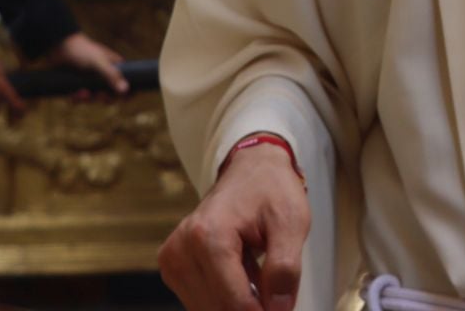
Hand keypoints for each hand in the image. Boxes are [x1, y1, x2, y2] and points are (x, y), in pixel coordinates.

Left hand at [46, 31, 128, 94]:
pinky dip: (77, 98)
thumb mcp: (98, 62)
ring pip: (93, 97)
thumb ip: (112, 75)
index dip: (126, 92)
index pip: (125, 81)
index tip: (124, 99)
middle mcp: (102, 74)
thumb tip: (125, 90)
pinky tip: (74, 94)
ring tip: (82, 93)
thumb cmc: (81, 50)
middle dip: (105, 98)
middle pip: (110, 93)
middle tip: (101, 97)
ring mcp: (88, 80)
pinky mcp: (76, 85)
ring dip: (88, 99)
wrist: (57, 46)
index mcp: (112, 66)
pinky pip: (79, 98)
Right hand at [159, 141, 309, 310]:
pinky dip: (225, 298)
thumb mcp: (292, 223)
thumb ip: (285, 270)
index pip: (234, 302)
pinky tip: (244, 275)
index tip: (281, 310)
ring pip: (207, 309)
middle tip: (276, 295)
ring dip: (238, 303)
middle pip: (218, 309)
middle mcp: (181, 249)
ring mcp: (172, 258)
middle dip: (251, 309)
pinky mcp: (171, 265)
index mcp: (208, 236)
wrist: (251, 167)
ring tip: (259, 274)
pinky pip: (200, 301)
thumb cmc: (272, 191)